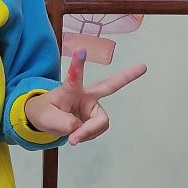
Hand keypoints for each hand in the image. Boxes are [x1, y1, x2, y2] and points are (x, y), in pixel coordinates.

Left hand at [23, 48, 145, 145]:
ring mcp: (93, 106)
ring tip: (73, 138)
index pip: (74, 76)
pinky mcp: (96, 117)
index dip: (77, 65)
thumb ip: (63, 124)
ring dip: (88, 133)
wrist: (48, 120)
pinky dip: (88, 135)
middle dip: (127, 76)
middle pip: (109, 86)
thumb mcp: (46, 119)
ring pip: (100, 123)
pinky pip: (97, 130)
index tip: (80, 50)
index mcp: (70, 89)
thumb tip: (80, 129)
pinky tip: (78, 134)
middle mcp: (86, 95)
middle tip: (142, 67)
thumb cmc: (45, 112)